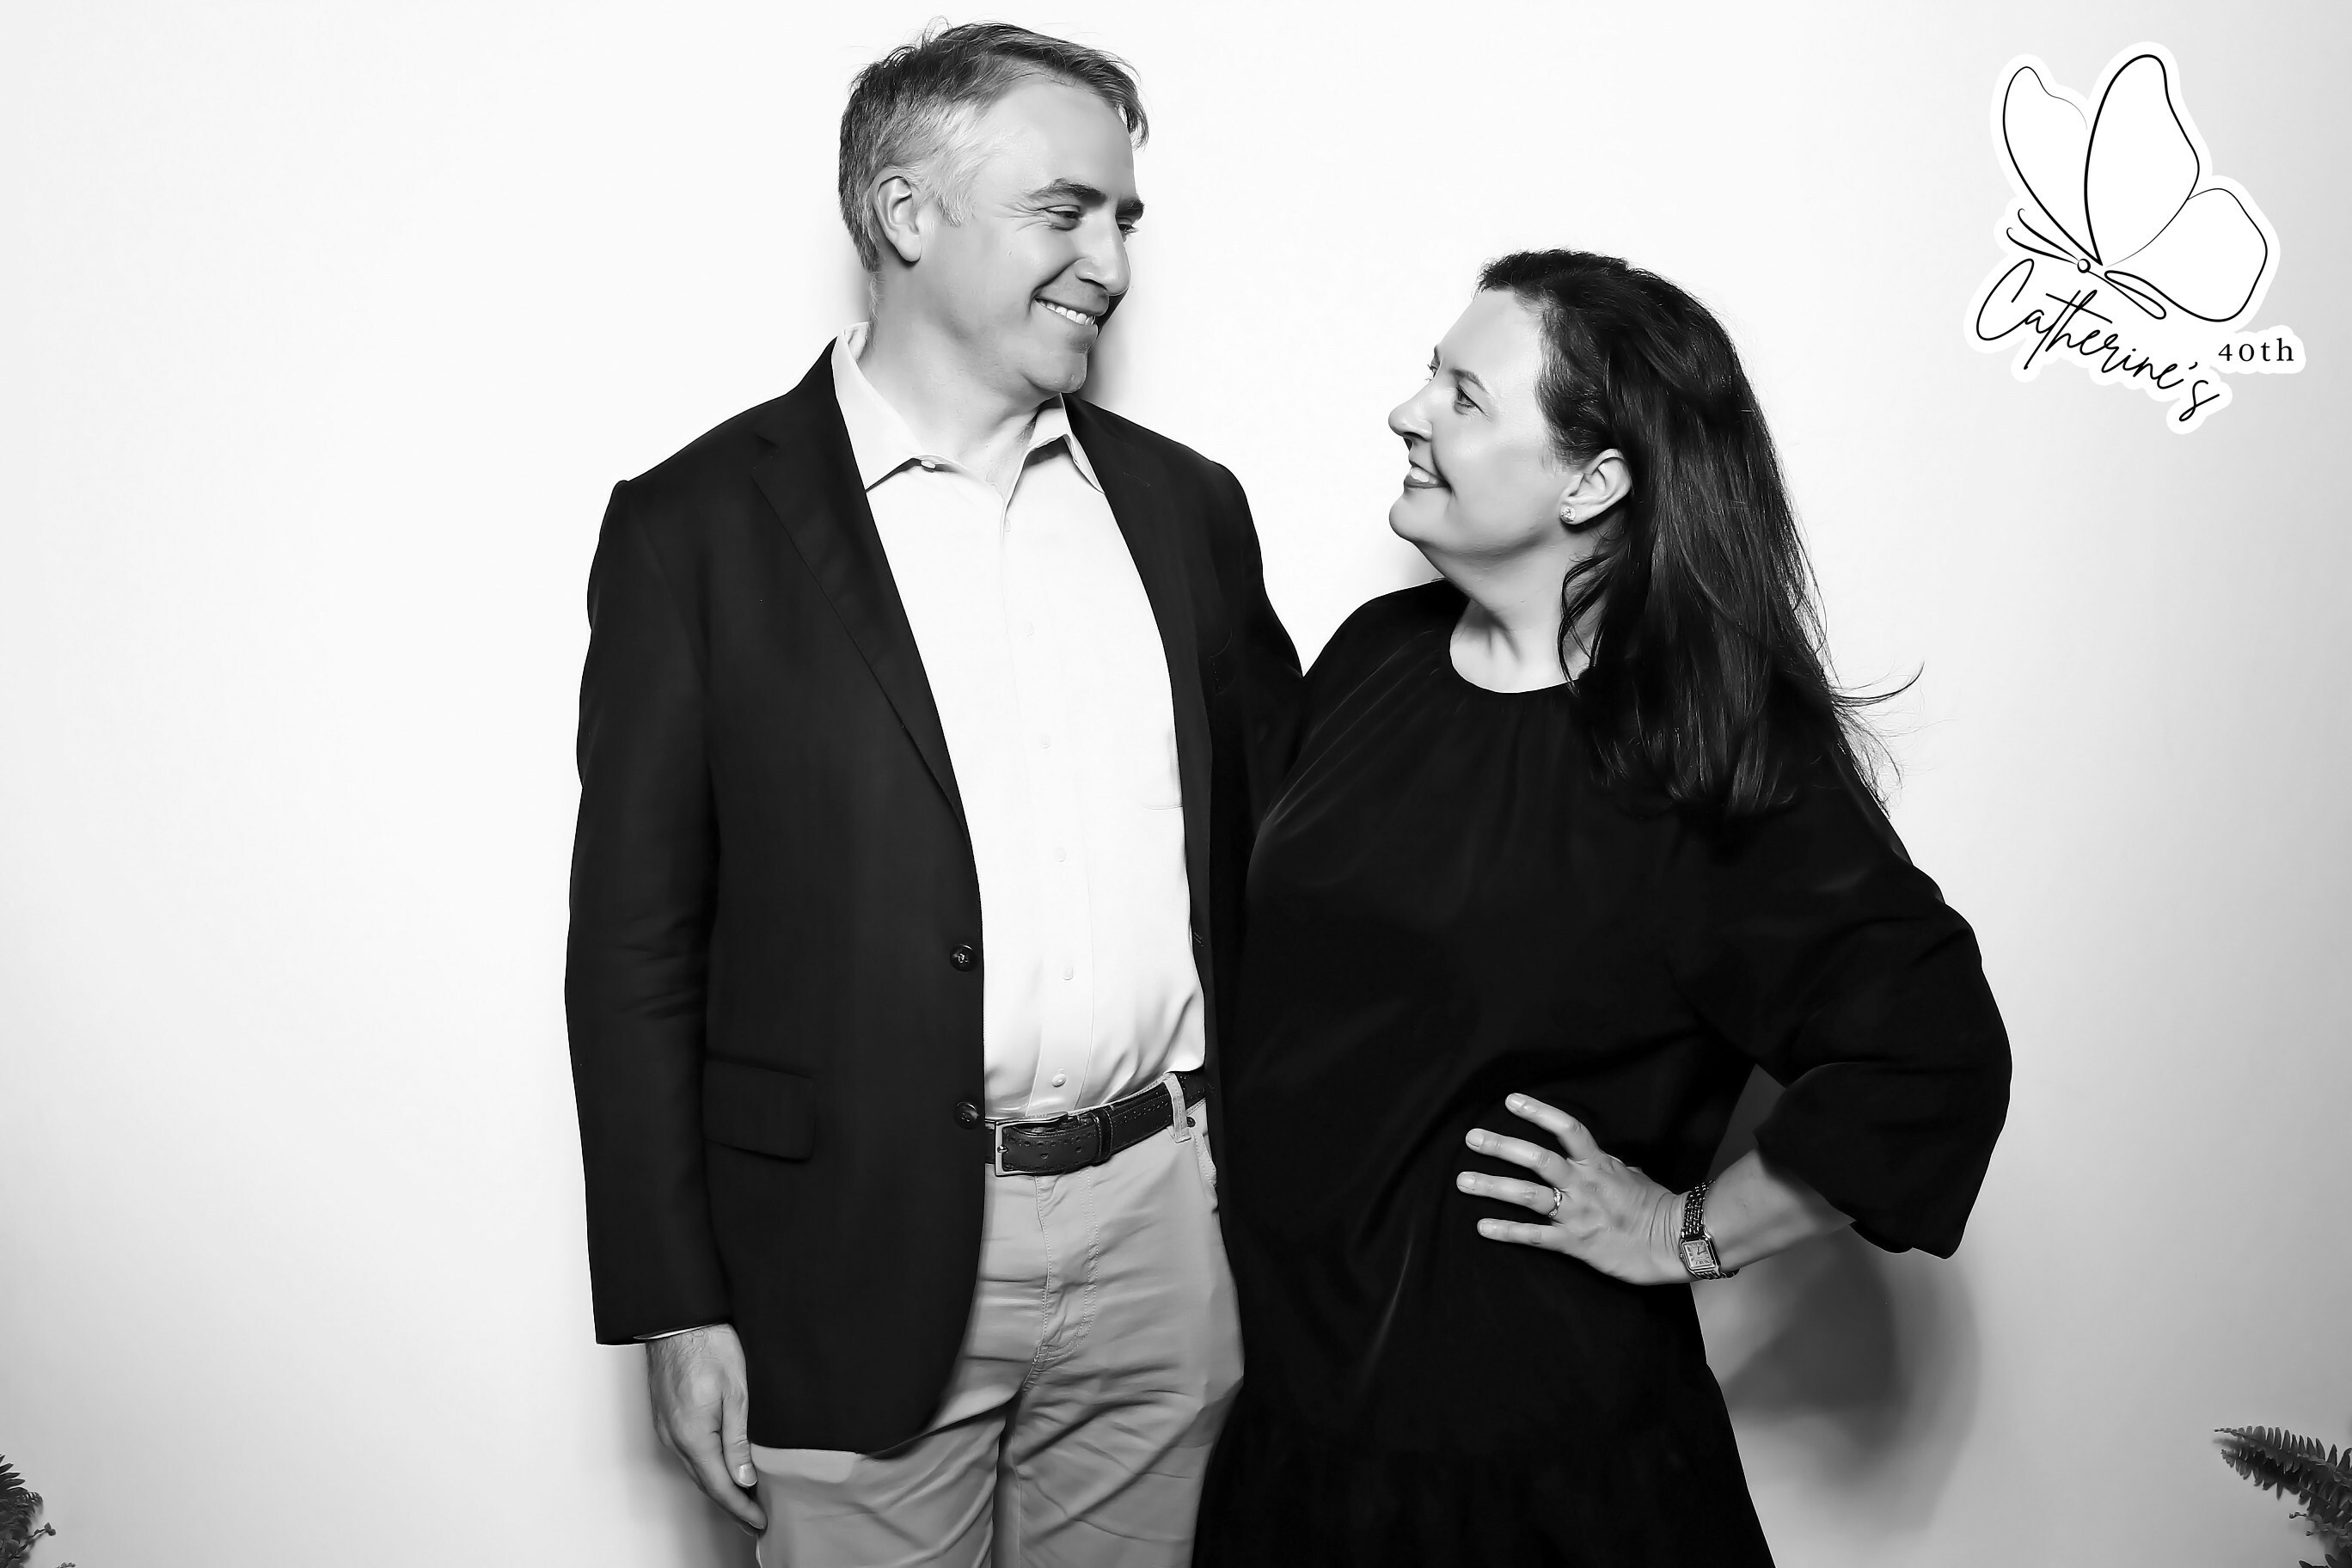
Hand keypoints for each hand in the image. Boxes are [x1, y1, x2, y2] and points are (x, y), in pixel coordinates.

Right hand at [646, 1324, 765, 1534]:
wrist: (679, 1319)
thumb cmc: (709, 1346)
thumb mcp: (737, 1393)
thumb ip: (739, 1440)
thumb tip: (745, 1478)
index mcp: (693, 1436)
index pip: (720, 1486)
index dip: (741, 1508)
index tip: (760, 1523)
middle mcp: (674, 1438)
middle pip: (705, 1483)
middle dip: (731, 1504)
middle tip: (755, 1519)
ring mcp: (666, 1429)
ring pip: (695, 1469)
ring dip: (718, 1486)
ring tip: (744, 1499)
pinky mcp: (665, 1418)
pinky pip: (687, 1453)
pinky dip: (706, 1467)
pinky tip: (722, 1468)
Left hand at [1458, 1093, 1684, 1284]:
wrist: (1676, 1243)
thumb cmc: (1658, 1207)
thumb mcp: (1634, 1176)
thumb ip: (1609, 1166)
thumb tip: (1598, 1159)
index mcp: (1599, 1163)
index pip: (1567, 1129)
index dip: (1538, 1112)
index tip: (1510, 1100)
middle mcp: (1584, 1184)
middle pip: (1537, 1159)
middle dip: (1501, 1146)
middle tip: (1472, 1138)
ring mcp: (1577, 1213)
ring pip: (1528, 1195)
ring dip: (1492, 1186)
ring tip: (1463, 1180)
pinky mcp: (1575, 1243)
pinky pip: (1535, 1236)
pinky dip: (1507, 1231)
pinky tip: (1482, 1226)